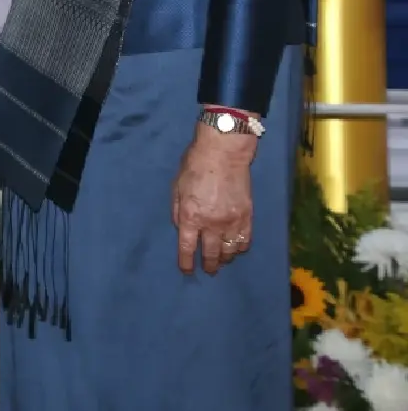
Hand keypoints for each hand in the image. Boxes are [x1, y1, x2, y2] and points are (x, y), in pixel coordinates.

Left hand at [174, 120, 255, 274]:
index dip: (186, 263)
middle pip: (211, 254)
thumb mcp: (176, 186)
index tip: (187, 271)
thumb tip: (180, 228)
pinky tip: (236, 249)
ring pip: (229, 251)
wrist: (224, 153)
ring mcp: (231, 222)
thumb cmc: (195, 165)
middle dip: (209, 265)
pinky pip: (245, 241)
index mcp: (190, 216)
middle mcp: (211, 224)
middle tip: (208, 270)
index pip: (187, 248)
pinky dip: (240, 248)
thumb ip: (177, 210)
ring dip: (225, 259)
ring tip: (221, 261)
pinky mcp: (247, 217)